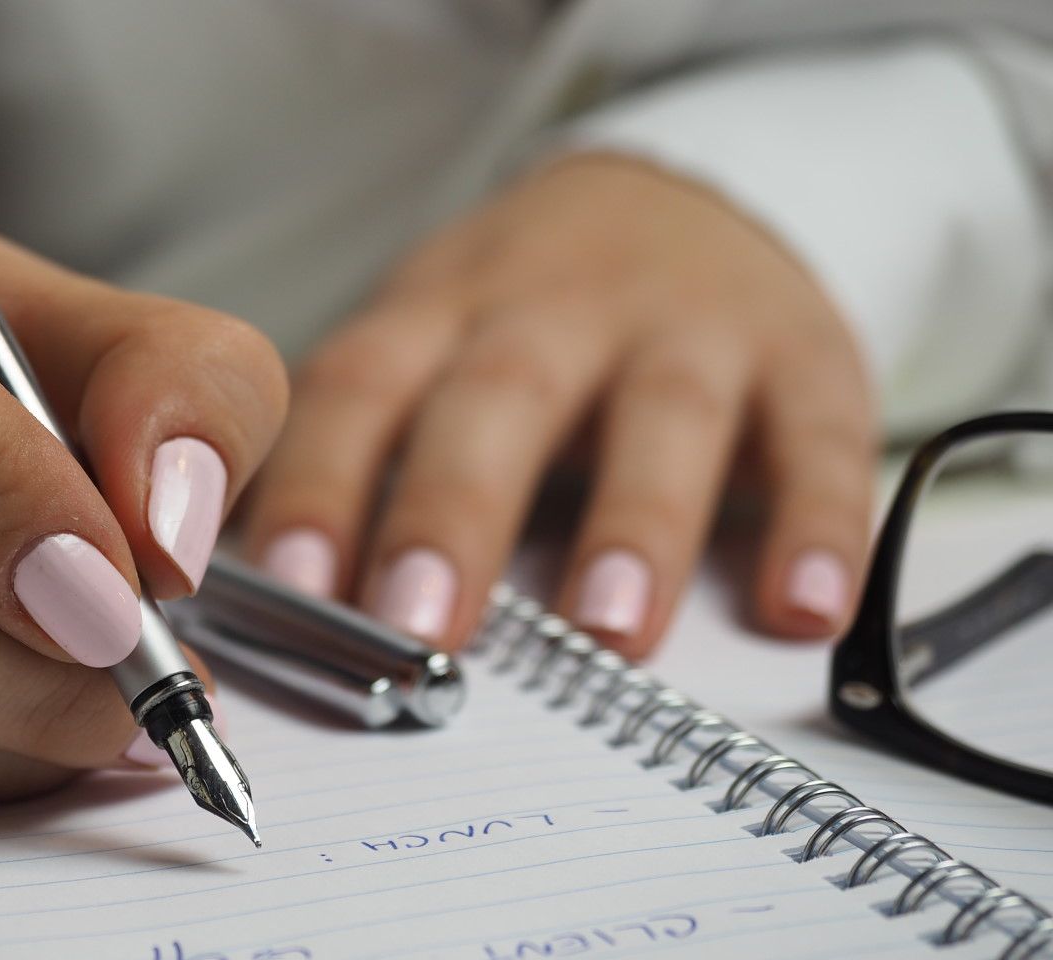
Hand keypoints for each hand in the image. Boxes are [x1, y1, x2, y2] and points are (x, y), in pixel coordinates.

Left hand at [243, 153, 874, 656]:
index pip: (361, 389)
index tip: (287, 586)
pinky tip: (803, 608)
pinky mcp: (804, 356)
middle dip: (454, 511)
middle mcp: (556, 309)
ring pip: (662, 415)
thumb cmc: (523, 315)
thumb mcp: (427, 344)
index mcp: (441, 313)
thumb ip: (360, 453)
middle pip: (499, 398)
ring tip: (608, 632)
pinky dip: (819, 523)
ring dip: (636, 524)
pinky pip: (820, 438)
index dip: (320, 482)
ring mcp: (686, 327)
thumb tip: (267, 603)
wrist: (684, 199)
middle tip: (420, 625)